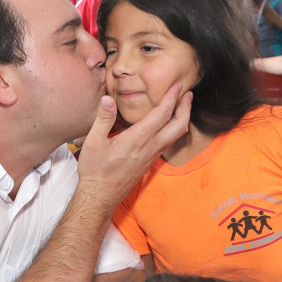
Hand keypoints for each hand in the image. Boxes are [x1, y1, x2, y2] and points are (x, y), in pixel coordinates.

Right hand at [77, 82, 191, 208]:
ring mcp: (152, 156)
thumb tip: (108, 98)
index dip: (172, 97)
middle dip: (186, 107)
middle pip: (178, 125)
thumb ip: (103, 119)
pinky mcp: (150, 162)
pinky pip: (168, 143)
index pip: (162, 114)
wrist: (101, 196)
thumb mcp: (93, 142)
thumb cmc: (96, 170)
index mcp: (138, 139)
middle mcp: (150, 147)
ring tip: (181, 106)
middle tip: (187, 93)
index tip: (177, 85)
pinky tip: (167, 125)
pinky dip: (173, 129)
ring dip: (182, 118)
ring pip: (176, 135)